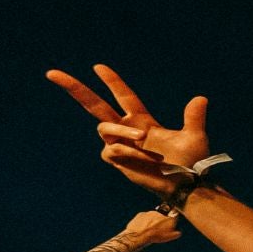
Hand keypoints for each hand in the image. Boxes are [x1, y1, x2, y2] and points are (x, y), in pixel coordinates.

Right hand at [50, 65, 211, 196]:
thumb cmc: (191, 162)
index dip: (111, 81)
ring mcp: (119, 144)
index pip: (123, 96)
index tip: (98, 66)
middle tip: (51, 73)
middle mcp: (127, 129)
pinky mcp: (117, 160)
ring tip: (144, 137)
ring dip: (121, 130)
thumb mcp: (194, 137)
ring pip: (105, 127)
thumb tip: (201, 98)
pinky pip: (113, 150)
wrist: (185, 184)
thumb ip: (193, 118)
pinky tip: (147, 159)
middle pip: (94, 106)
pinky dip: (129, 151)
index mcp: (142, 119)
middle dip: (75, 89)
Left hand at [120, 210, 182, 249]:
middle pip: (163, 215)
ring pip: (153, 216)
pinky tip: (143, 228)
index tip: (170, 224)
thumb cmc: (154, 236)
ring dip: (153, 221)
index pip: (175, 216)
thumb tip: (178, 232)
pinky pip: (144, 216)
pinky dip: (144, 221)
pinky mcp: (142, 213)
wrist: (139, 235)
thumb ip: (176, 233)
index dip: (173, 220)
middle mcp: (160, 213)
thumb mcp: (168, 237)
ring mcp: (150, 212)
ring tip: (150, 230)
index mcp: (169, 218)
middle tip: (158, 229)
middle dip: (161, 221)